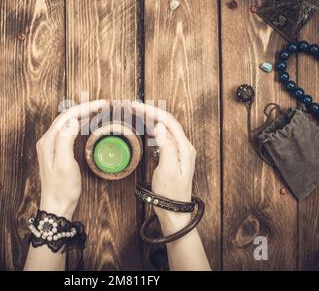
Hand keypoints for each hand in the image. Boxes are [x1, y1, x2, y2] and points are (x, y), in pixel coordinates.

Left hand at [37, 100, 108, 219]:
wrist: (57, 206)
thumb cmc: (62, 189)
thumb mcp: (65, 164)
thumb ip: (65, 140)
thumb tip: (72, 120)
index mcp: (48, 141)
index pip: (67, 116)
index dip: (85, 108)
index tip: (101, 104)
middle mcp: (47, 141)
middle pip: (66, 117)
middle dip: (85, 108)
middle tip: (103, 105)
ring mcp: (51, 146)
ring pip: (67, 123)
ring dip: (82, 114)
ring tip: (98, 110)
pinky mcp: (56, 152)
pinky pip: (67, 131)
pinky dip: (79, 124)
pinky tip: (86, 124)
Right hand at [131, 101, 196, 234]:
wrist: (174, 211)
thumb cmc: (170, 193)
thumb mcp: (167, 170)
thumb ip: (166, 146)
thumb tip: (160, 126)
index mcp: (184, 148)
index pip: (168, 121)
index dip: (152, 111)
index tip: (137, 106)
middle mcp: (184, 147)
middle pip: (167, 122)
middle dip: (151, 112)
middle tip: (133, 107)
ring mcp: (180, 152)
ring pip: (165, 128)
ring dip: (152, 118)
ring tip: (138, 112)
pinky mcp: (174, 157)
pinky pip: (164, 137)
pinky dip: (154, 129)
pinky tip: (148, 128)